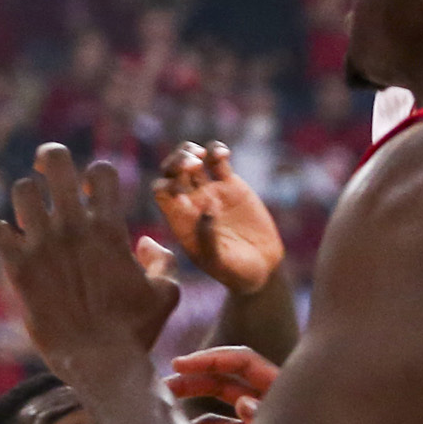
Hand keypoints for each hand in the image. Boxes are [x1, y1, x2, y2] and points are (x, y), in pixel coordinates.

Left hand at [0, 145, 178, 375]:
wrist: (98, 364)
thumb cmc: (135, 331)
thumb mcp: (165, 294)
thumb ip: (163, 260)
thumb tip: (146, 241)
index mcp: (109, 229)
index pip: (100, 170)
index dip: (97, 175)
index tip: (93, 192)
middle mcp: (72, 229)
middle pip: (54, 160)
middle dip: (51, 159)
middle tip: (50, 171)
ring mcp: (42, 246)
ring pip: (22, 189)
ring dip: (28, 197)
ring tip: (33, 214)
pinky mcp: (18, 268)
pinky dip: (7, 233)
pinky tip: (19, 247)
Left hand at [150, 140, 285, 294]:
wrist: (261, 269)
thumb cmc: (235, 272)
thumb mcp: (219, 262)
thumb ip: (208, 239)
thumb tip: (206, 208)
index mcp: (180, 219)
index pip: (161, 192)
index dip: (166, 184)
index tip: (182, 188)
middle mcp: (190, 202)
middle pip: (171, 171)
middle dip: (176, 162)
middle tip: (192, 163)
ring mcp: (210, 191)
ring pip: (191, 160)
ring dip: (191, 151)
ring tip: (202, 155)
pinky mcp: (231, 185)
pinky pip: (218, 161)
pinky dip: (216, 151)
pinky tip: (224, 154)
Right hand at [164, 345, 277, 423]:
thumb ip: (264, 417)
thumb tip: (242, 403)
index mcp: (281, 393)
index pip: (242, 361)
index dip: (210, 358)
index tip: (177, 365)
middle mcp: (267, 408)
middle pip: (224, 384)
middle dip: (191, 383)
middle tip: (161, 388)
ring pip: (217, 418)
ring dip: (192, 418)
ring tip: (165, 422)